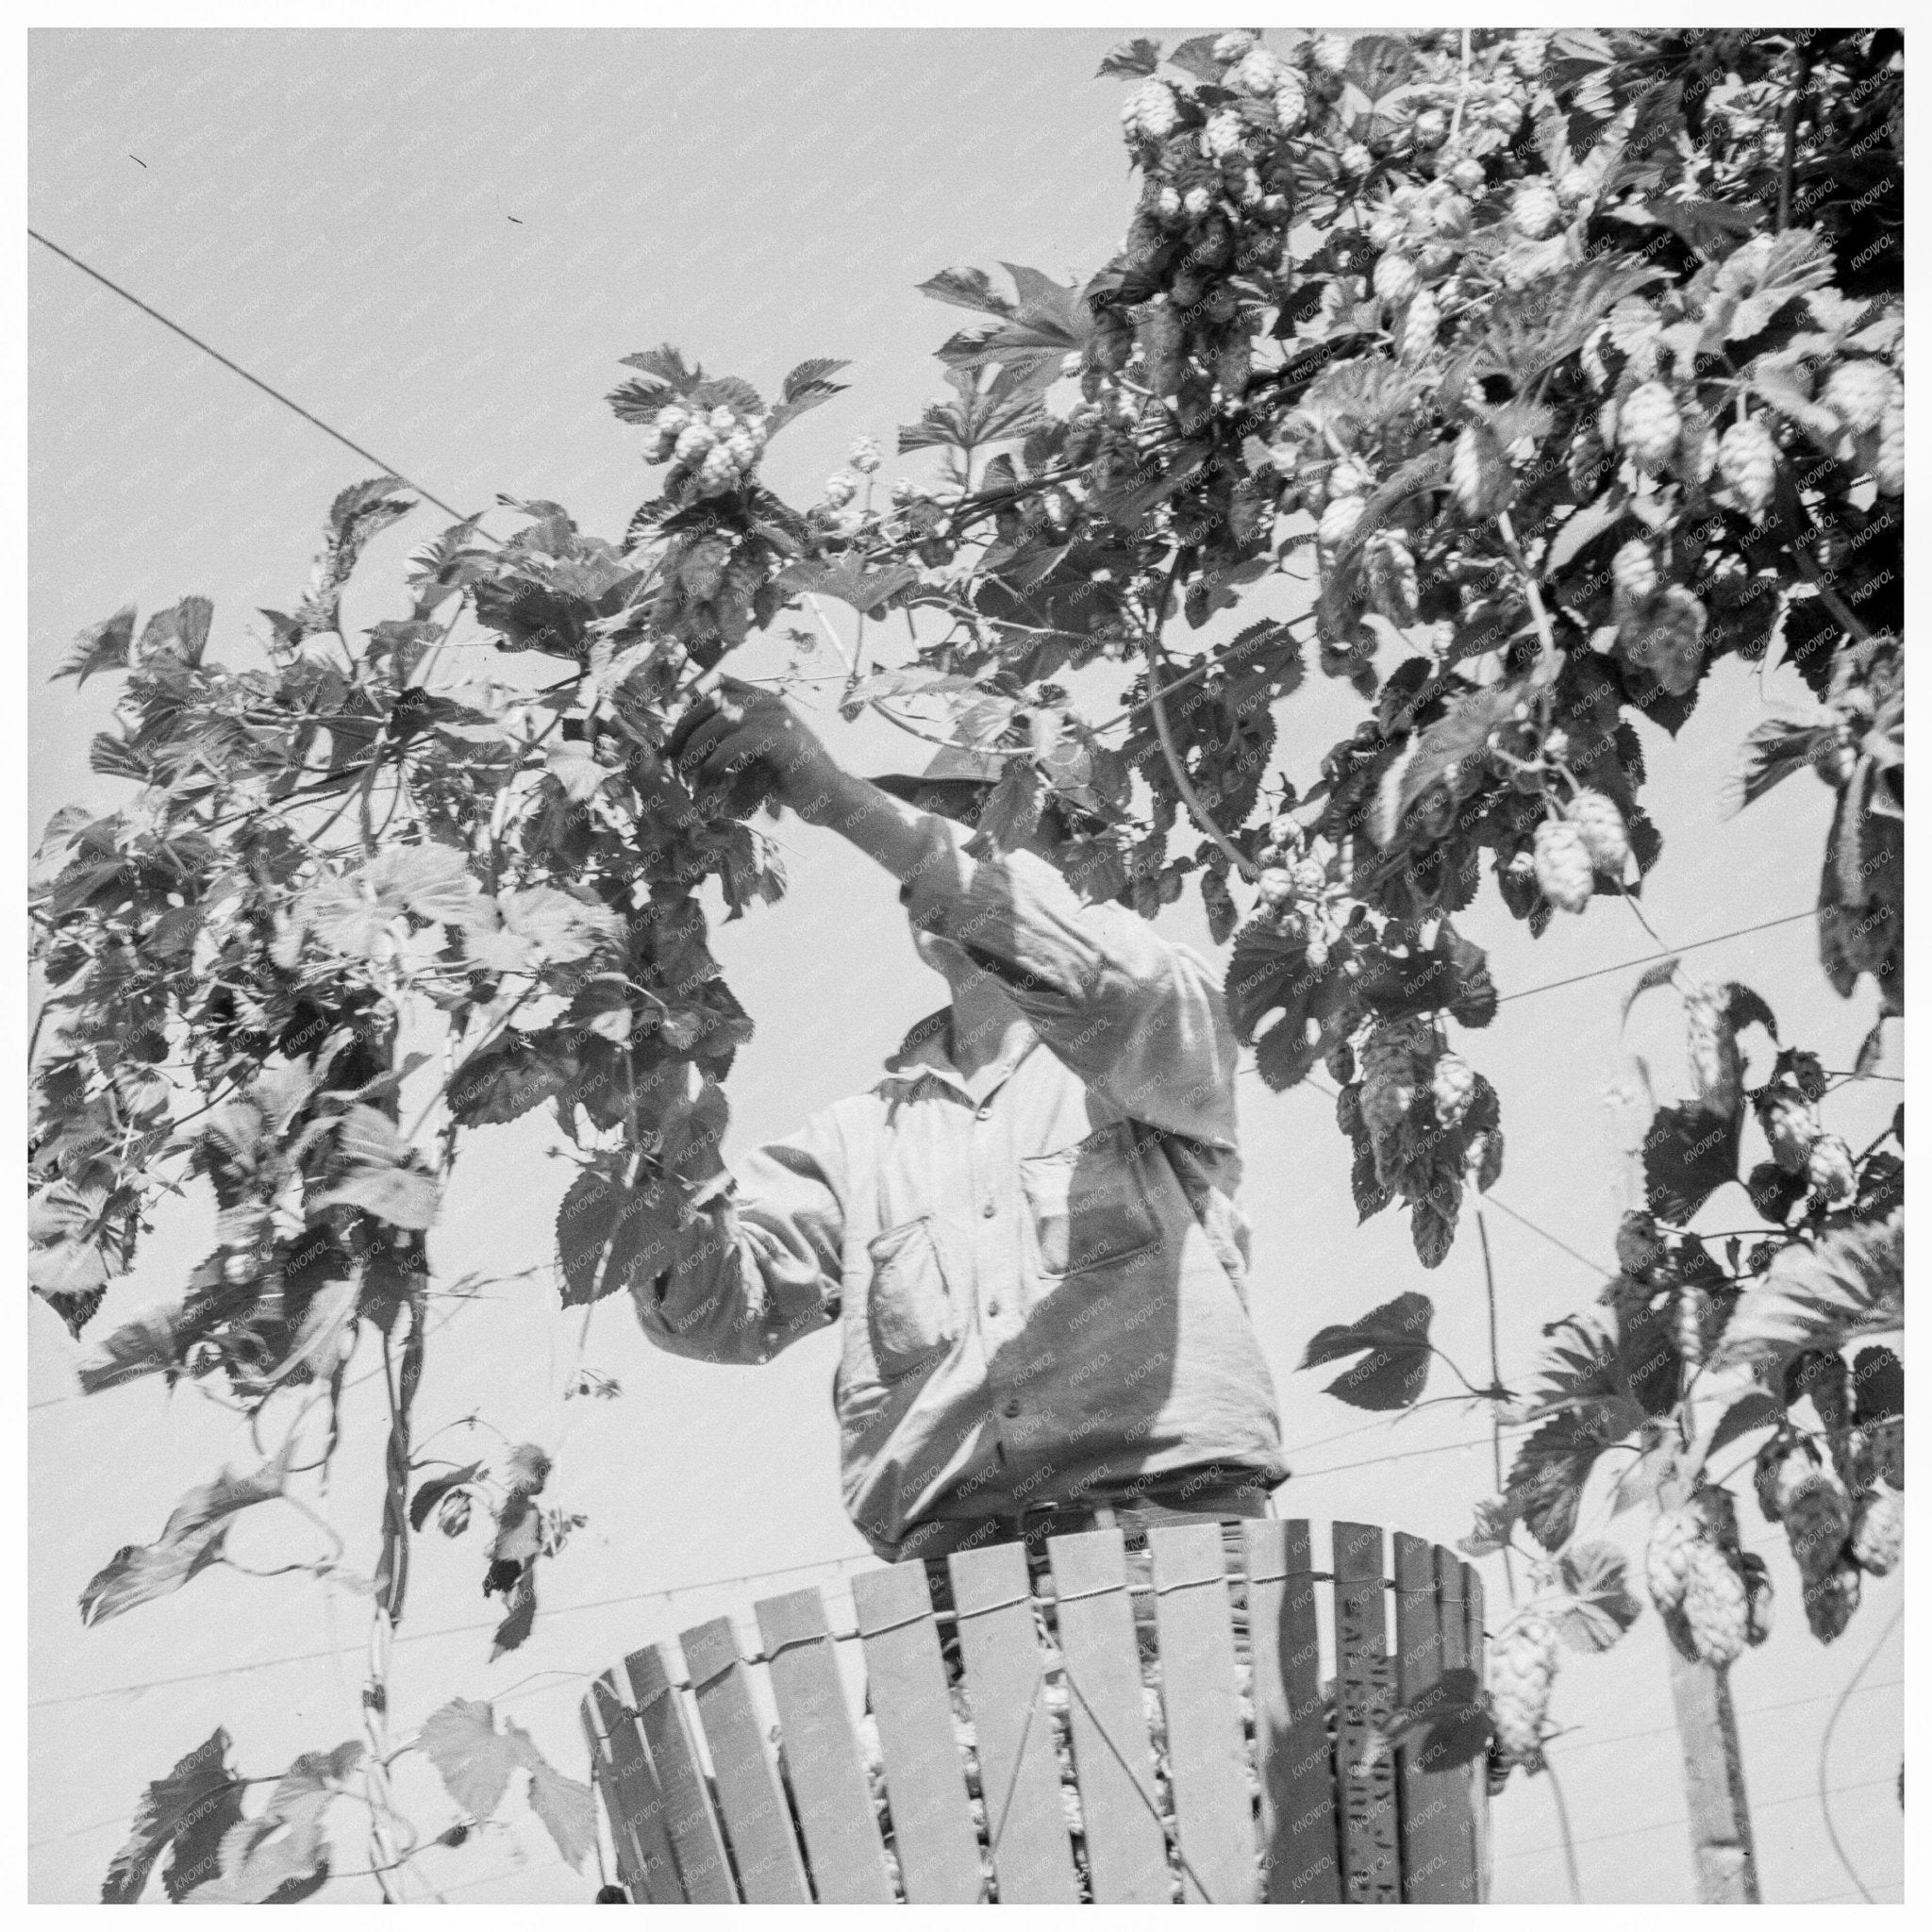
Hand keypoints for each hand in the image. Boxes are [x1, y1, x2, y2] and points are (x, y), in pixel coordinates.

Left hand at [665, 678, 841, 819]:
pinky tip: (711, 775)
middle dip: (686, 726)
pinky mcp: (786, 740)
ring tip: (686, 770)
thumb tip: (689, 746)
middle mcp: (772, 703)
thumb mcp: (758, 754)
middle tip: (672, 755)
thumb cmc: (792, 779)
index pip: (720, 681)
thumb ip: (733, 741)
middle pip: (715, 699)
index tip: (675, 724)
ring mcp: (781, 719)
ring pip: (723, 718)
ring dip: (697, 745)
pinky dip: (718, 758)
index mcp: (766, 700)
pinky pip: (739, 741)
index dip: (691, 697)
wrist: (833, 796)